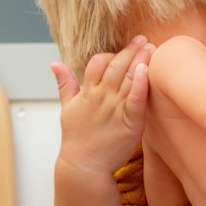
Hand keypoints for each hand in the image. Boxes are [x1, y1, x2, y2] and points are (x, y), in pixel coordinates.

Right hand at [52, 35, 153, 173]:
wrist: (84, 167)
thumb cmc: (77, 139)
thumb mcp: (66, 109)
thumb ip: (65, 84)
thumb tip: (54, 64)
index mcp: (87, 93)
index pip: (97, 63)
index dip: (111, 53)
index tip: (123, 47)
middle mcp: (101, 98)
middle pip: (115, 66)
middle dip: (130, 50)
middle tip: (142, 38)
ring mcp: (115, 110)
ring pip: (128, 78)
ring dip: (140, 60)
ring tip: (150, 47)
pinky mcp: (130, 123)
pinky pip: (136, 99)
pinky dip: (140, 84)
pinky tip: (146, 70)